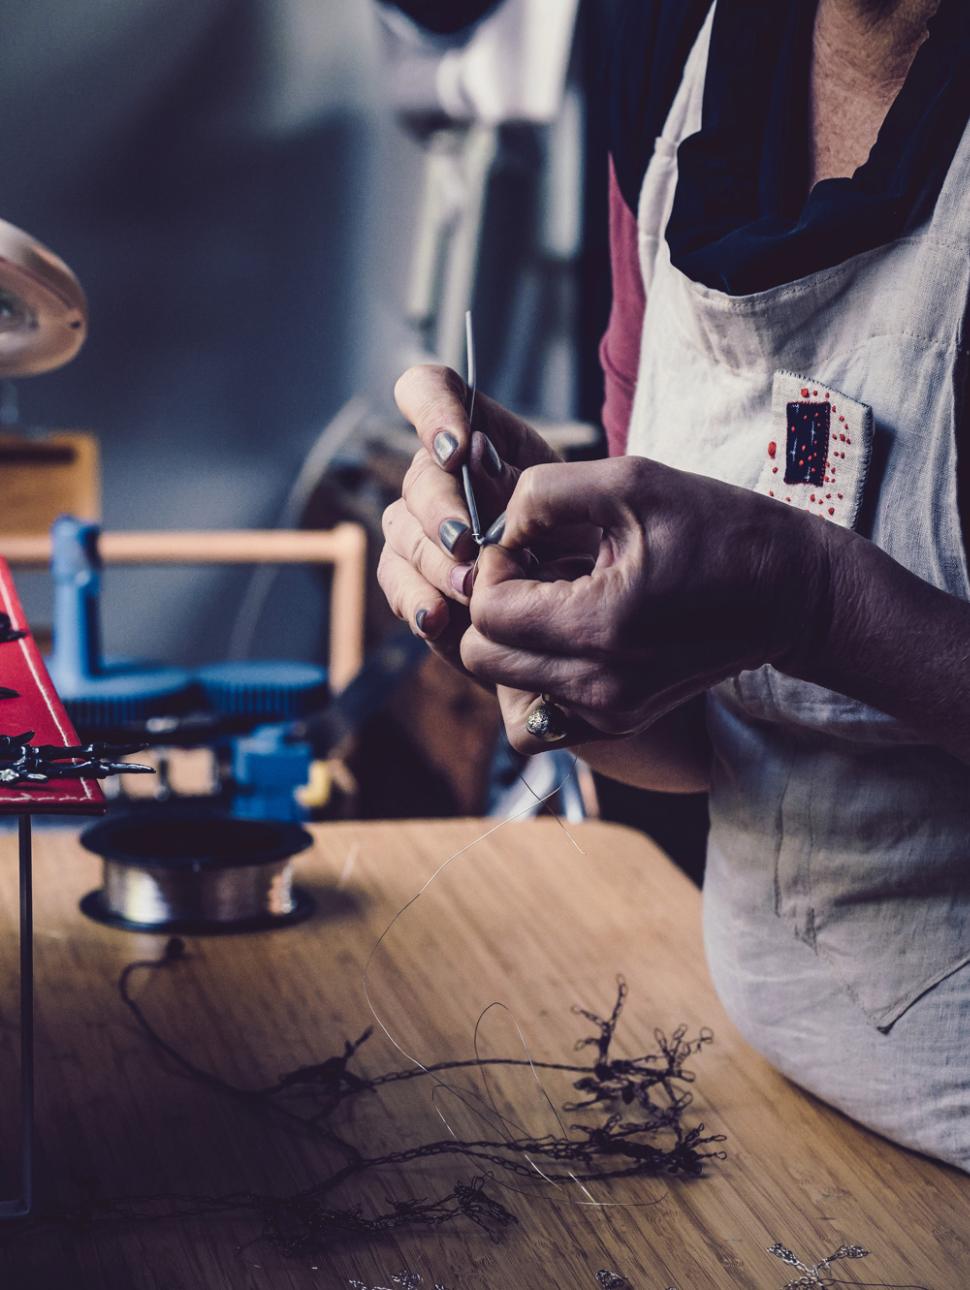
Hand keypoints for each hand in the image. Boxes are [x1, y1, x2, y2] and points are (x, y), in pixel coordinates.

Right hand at [377, 364, 560, 672]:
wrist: (578, 606)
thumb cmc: (575, 540)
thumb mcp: (566, 505)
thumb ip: (520, 480)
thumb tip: (473, 457)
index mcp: (475, 436)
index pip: (427, 392)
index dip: (431, 410)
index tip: (457, 449)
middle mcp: (437, 477)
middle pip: (418, 477)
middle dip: (440, 509)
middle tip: (467, 541)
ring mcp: (417, 528)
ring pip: (402, 531)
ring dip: (435, 560)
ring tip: (471, 587)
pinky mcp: (411, 579)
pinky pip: (397, 583)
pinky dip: (417, 601)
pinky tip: (438, 618)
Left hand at [461, 455, 834, 749]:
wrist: (790, 593)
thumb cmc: (717, 527)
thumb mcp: (631, 482)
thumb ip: (543, 493)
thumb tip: (495, 526)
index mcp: (599, 626)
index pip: (486, 610)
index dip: (493, 565)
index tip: (530, 540)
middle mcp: (598, 686)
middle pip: (482, 655)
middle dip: (493, 604)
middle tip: (536, 569)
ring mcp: (609, 713)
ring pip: (503, 687)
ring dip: (511, 640)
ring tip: (552, 600)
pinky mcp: (619, 723)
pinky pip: (537, 719)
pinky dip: (532, 678)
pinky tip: (565, 636)